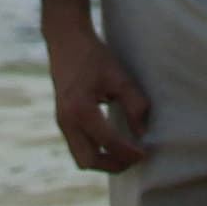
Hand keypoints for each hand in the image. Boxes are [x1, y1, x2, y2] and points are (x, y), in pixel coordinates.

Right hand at [44, 14, 150, 173]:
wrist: (66, 40)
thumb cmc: (93, 56)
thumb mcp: (118, 76)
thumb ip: (134, 104)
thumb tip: (143, 133)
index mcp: (80, 109)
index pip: (107, 142)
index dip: (128, 152)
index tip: (144, 152)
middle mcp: (67, 120)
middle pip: (89, 160)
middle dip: (113, 165)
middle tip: (134, 158)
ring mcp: (61, 122)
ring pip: (81, 157)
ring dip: (103, 160)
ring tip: (125, 153)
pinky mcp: (62, 120)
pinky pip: (78, 147)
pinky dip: (95, 150)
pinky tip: (112, 142)